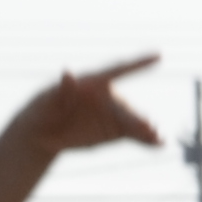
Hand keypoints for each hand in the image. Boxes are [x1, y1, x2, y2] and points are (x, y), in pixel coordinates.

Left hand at [17, 56, 164, 156]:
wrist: (43, 133)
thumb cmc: (42, 110)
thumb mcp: (47, 100)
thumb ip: (61, 89)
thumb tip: (68, 72)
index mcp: (93, 82)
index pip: (118, 69)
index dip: (138, 63)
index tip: (157, 56)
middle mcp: (108, 97)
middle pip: (125, 106)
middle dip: (136, 117)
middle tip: (147, 127)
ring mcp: (113, 115)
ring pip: (133, 121)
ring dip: (146, 129)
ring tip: (157, 138)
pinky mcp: (115, 132)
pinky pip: (134, 136)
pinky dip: (146, 140)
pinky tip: (158, 145)